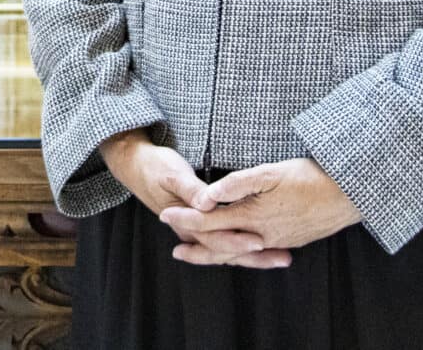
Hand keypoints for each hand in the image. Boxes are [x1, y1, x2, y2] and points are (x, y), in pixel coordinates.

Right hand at [99, 131, 293, 269]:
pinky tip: (266, 246)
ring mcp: (198, 231)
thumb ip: (191, 189)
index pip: (215, 239)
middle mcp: (192, 232)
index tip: (260, 241)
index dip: (237, 241)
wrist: (137, 166)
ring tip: (284, 257)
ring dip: (255, 256)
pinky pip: (227, 240)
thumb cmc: (156, 167)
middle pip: (227, 250)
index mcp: (185, 222)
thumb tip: (206, 202)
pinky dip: (246, 245)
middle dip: (255, 256)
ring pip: (229, 250)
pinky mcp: (203, 225)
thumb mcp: (171, 173)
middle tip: (285, 257)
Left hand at [158, 158, 359, 267]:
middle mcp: (262, 235)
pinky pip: (258, 252)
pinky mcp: (291, 241)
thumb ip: (237, 184)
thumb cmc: (310, 177)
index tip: (165, 215)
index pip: (209, 223)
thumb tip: (207, 196)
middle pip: (222, 247)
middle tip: (176, 250)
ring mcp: (278, 241)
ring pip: (240, 253)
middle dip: (197, 248)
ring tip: (200, 253)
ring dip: (218, 254)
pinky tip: (240, 248)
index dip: (186, 219)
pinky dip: (241, 253)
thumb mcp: (270, 173)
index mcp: (252, 217)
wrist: (349, 194)